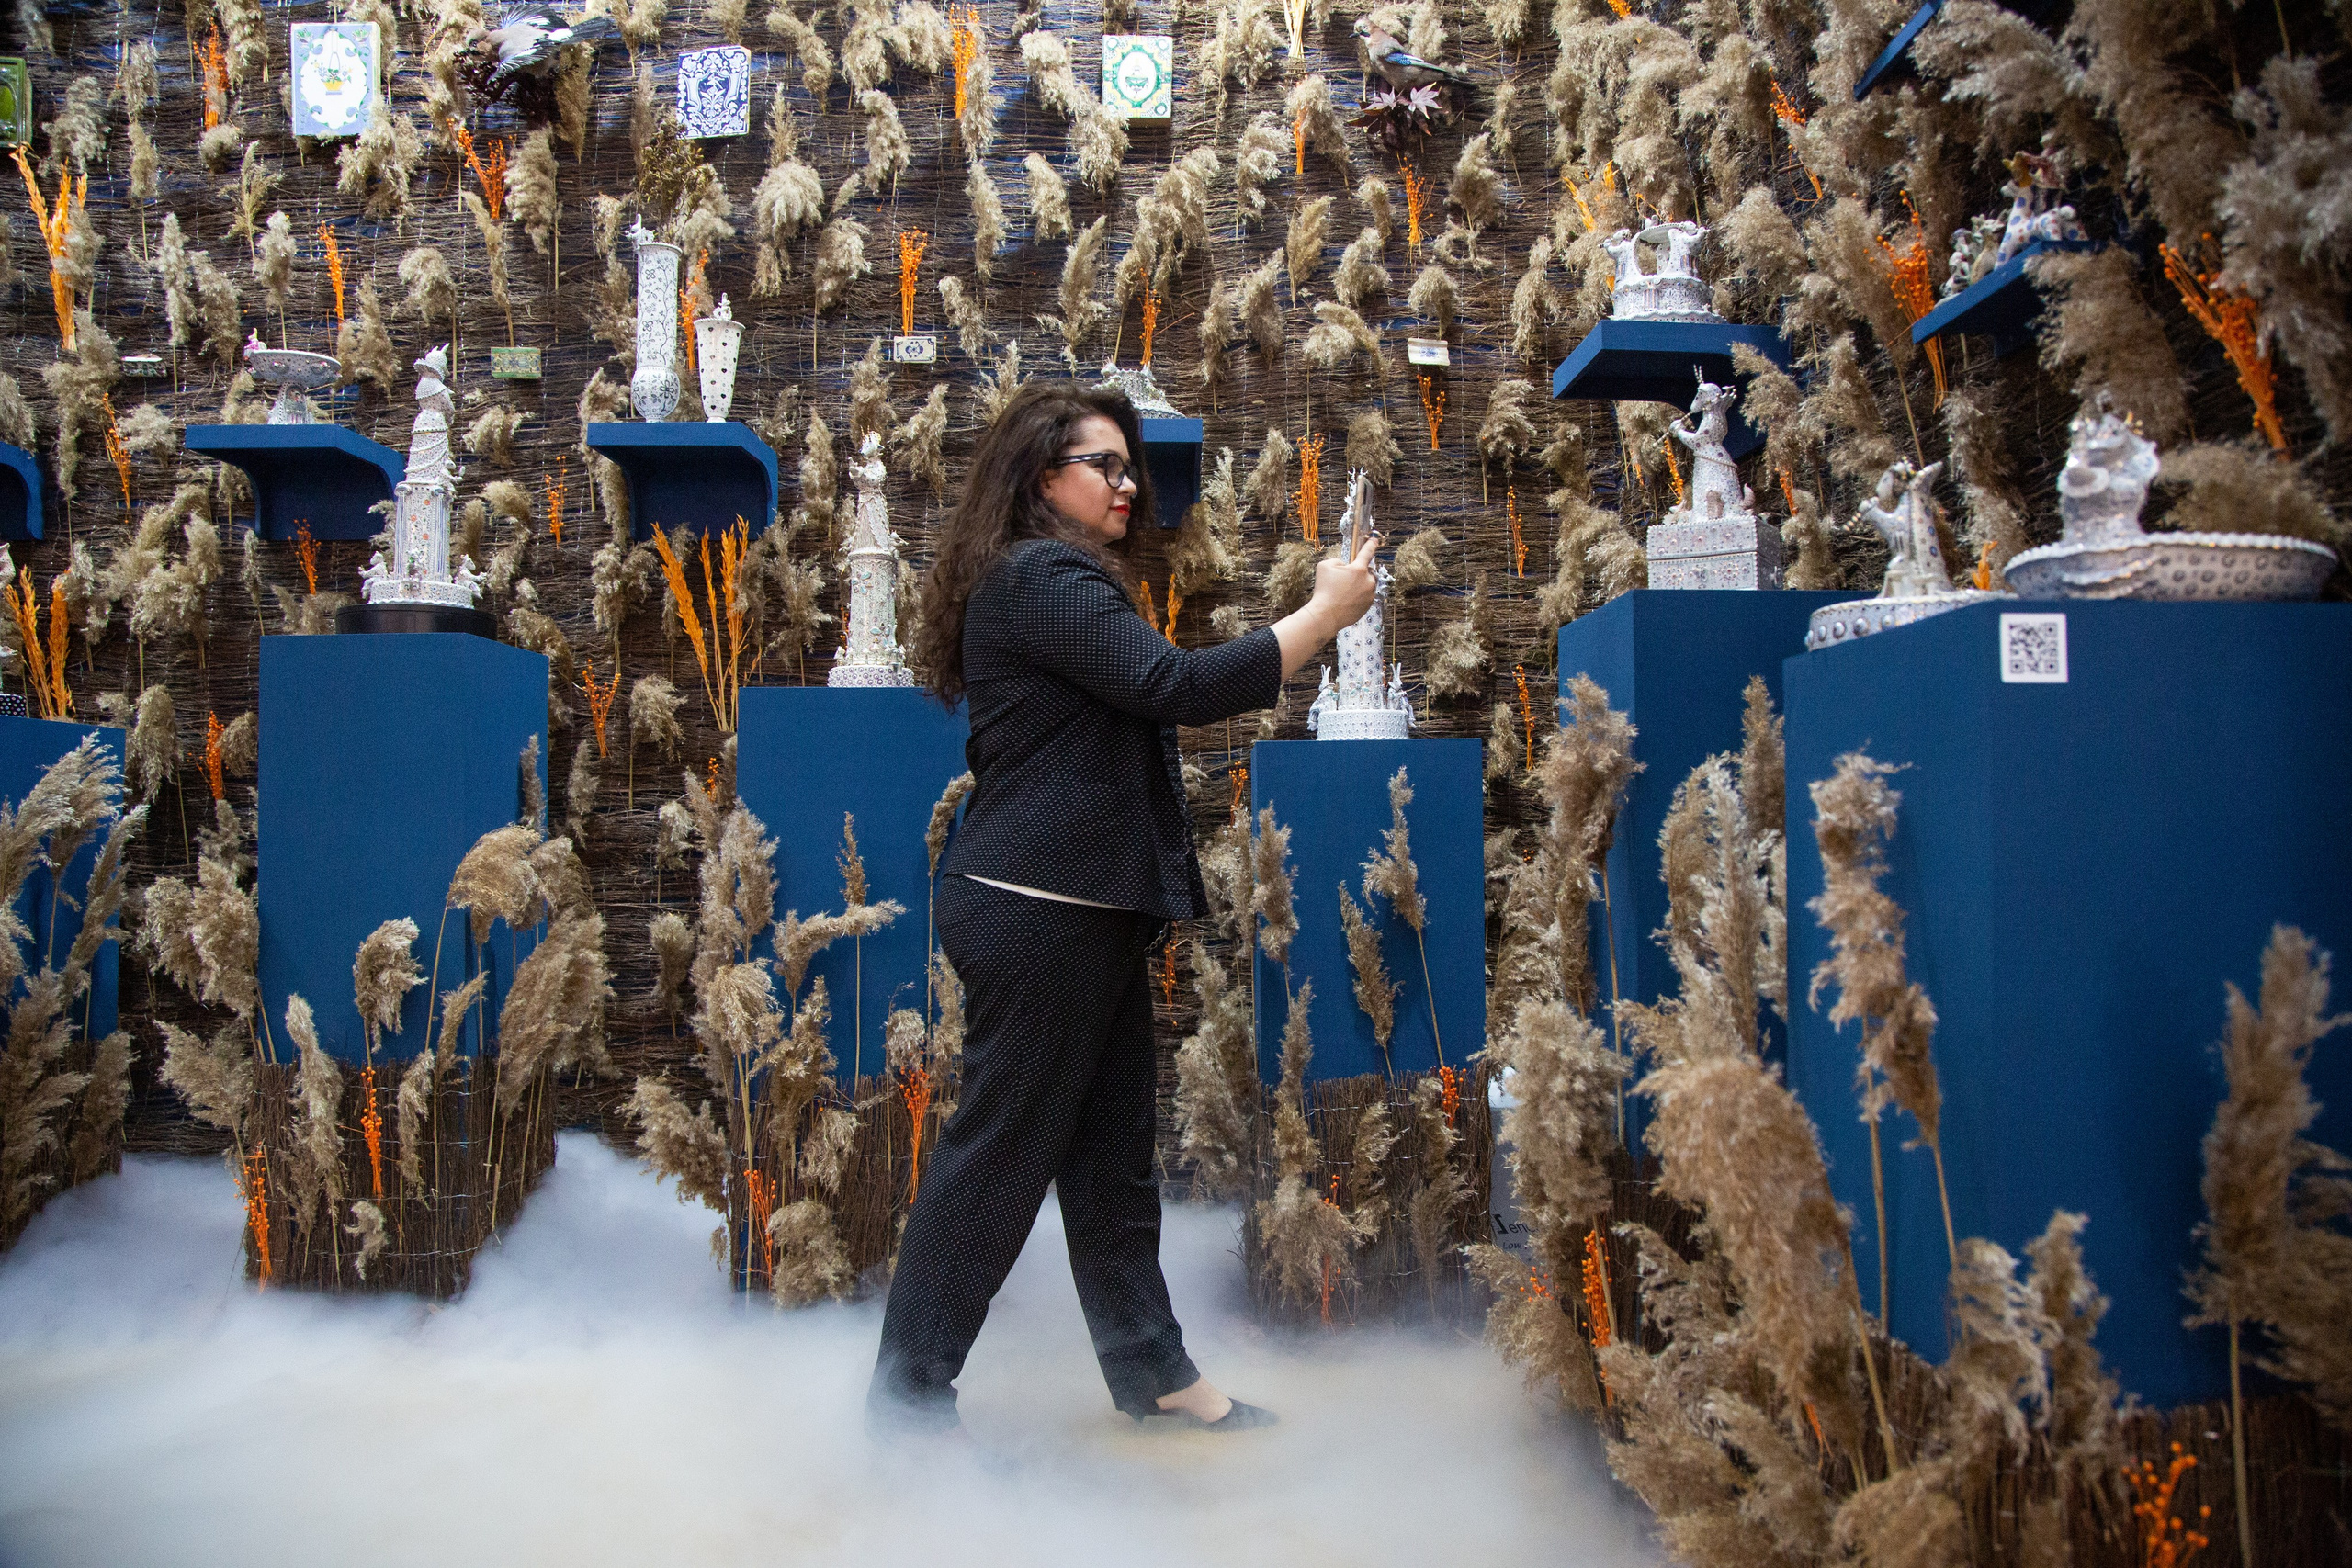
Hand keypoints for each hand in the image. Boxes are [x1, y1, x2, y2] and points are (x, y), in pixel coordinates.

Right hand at [1269, 533, 1379, 678]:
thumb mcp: (1325, 566)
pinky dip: (1357, 597)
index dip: (1371, 544)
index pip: (1367, 552)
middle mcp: (1368, 581)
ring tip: (1343, 592)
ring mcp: (1369, 594)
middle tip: (1344, 579)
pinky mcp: (1368, 606)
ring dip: (1358, 585)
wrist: (1326, 615)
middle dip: (1358, 572)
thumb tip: (1344, 565)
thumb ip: (1338, 561)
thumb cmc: (1324, 589)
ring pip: (1366, 585)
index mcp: (1358, 569)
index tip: (1374, 540)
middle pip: (1367, 571)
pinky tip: (1345, 600)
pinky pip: (1365, 597)